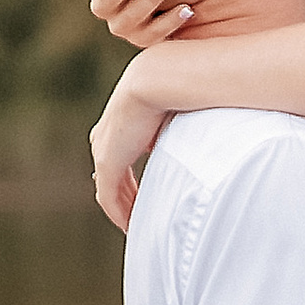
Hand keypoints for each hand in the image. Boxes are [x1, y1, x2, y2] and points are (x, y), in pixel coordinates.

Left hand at [91, 58, 171, 230]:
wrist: (160, 78)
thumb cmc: (177, 89)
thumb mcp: (177, 114)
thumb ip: (178, 132)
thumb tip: (200, 140)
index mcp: (119, 120)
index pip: (117, 154)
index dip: (127, 177)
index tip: (139, 193)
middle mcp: (105, 134)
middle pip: (109, 174)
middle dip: (123, 196)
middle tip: (136, 216)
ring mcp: (104, 148)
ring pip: (108, 189)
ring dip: (122, 209)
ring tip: (136, 226)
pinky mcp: (106, 161)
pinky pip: (108, 197)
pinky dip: (118, 213)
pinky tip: (129, 226)